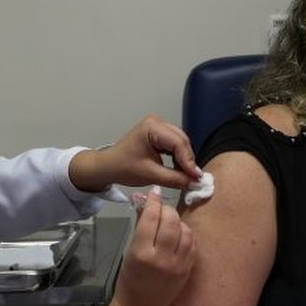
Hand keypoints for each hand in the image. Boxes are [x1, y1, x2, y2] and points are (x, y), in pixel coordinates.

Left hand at [69, 115, 201, 192]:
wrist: (108, 166)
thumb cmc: (123, 168)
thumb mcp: (151, 175)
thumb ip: (175, 178)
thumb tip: (195, 182)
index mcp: (152, 127)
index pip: (178, 143)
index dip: (189, 161)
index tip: (197, 178)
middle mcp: (157, 122)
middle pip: (182, 141)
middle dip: (188, 160)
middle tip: (194, 179)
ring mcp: (158, 127)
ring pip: (181, 143)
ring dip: (184, 160)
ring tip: (187, 176)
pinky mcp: (159, 134)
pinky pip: (175, 145)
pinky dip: (179, 157)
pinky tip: (179, 169)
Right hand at [104, 187, 194, 305]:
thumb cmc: (129, 281)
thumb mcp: (129, 252)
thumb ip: (139, 228)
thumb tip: (145, 204)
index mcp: (141, 253)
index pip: (150, 218)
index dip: (153, 201)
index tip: (154, 192)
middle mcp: (161, 258)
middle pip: (170, 222)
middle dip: (167, 209)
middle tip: (162, 207)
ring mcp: (178, 265)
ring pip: (185, 231)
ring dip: (179, 221)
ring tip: (171, 220)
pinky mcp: (187, 270)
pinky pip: (192, 244)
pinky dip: (187, 234)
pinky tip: (180, 233)